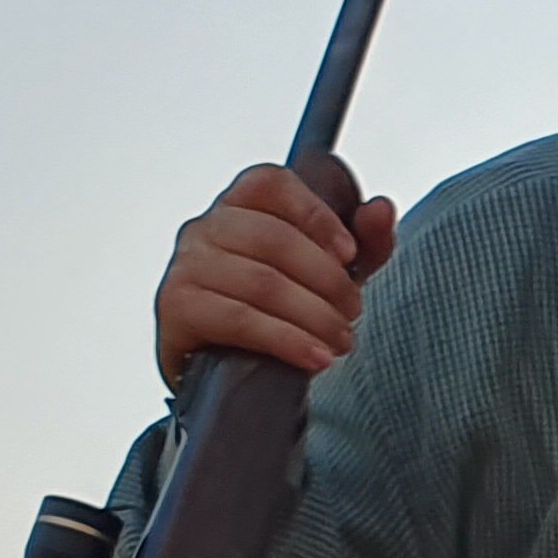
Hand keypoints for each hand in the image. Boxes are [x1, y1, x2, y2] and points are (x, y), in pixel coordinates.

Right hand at [156, 162, 398, 385]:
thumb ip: (365, 242)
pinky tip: (315, 357)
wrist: (233, 373)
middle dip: (327, 279)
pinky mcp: (176, 308)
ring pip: (262, 282)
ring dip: (314, 316)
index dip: (315, 214)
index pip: (271, 183)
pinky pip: (239, 319)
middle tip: (352, 311)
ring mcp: (186, 266)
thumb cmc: (278, 312)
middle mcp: (205, 228)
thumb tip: (382, 208)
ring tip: (341, 339)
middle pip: (274, 237)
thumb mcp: (331, 275)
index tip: (349, 253)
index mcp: (239, 206)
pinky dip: (287, 340)